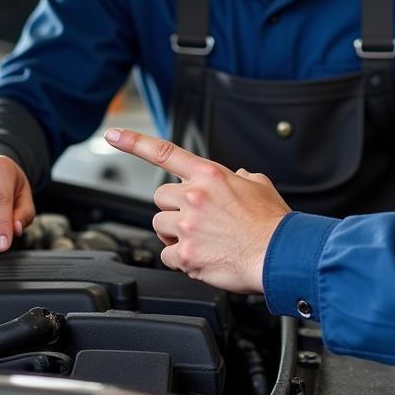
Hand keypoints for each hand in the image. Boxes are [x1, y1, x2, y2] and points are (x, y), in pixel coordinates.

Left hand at [104, 128, 289, 292]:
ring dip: (175, 234)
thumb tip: (235, 177)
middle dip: (174, 208)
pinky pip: (167, 255)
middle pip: (161, 198)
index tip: (113, 135)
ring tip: (203, 240)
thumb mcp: (260, 185)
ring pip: (161, 227)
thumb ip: (239, 178)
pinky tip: (203, 257)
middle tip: (197, 219)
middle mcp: (195, 197)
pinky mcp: (186, 254)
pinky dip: (181, 259)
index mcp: (210, 175)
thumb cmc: (273, 224)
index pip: (164, 152)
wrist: (281, 254)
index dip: (134, 142)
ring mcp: (188, 226)